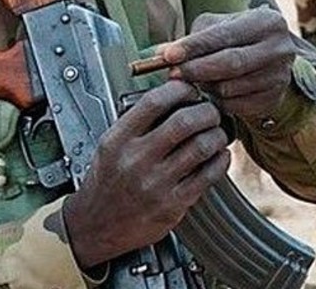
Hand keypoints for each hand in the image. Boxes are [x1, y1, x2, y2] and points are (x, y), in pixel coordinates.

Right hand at [64, 80, 229, 268]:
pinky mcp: (172, 205)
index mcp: (118, 140)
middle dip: (207, 111)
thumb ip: (138, 122)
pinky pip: (208, 175)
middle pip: (184, 122)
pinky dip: (220, 160)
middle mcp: (136, 160)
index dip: (180, 89)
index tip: (191, 90)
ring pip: (201, 147)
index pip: (154, 102)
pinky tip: (218, 156)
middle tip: (212, 113)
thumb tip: (175, 96)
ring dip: (217, 135)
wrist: (95, 225)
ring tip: (217, 134)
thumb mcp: (110, 146)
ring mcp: (155, 184)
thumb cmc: (106, 183)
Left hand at [158, 9, 296, 118]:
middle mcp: (280, 48)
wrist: (269, 61)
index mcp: (267, 22)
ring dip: (206, 86)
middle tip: (173, 74)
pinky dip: (218, 101)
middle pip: (230, 63)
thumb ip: (192, 39)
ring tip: (196, 79)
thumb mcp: (218, 28)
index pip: (224, 35)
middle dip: (197, 69)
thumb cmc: (237, 39)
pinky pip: (235, 105)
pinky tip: (213, 92)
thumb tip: (160, 53)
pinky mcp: (273, 99)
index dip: (194, 46)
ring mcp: (279, 76)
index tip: (168, 55)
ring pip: (230, 87)